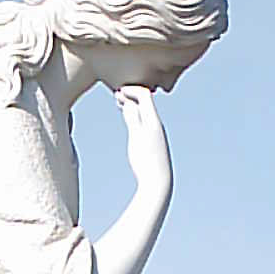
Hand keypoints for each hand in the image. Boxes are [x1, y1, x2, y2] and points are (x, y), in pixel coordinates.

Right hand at [115, 85, 172, 202]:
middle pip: (146, 102)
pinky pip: (146, 122)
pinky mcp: (155, 143)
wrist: (158, 182)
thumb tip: (128, 102)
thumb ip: (132, 118)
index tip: (117, 92)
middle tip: (116, 96)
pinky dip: (137, 117)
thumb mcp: (135, 136)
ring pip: (146, 112)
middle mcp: (157, 125)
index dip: (131, 90)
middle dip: (131, 97)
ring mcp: (157, 134)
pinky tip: (130, 124)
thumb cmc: (145, 161)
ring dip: (133, 107)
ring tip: (121, 106)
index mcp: (153, 120)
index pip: (144, 95)